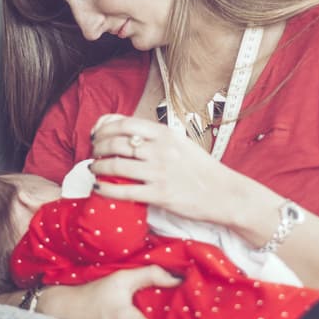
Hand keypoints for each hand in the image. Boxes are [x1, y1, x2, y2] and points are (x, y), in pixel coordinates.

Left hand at [88, 114, 254, 227]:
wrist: (224, 193)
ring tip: (94, 169)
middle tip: (94, 153)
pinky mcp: (160, 195)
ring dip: (99, 167)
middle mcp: (161, 150)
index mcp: (166, 134)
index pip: (125, 123)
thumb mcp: (181, 143)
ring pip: (116, 165)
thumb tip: (128, 132)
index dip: (105, 128)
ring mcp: (160, 173)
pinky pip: (124, 191)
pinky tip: (98, 188)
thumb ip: (157, 137)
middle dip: (98, 147)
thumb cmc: (201, 169)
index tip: (97, 134)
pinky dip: (106, 189)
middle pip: (116, 143)